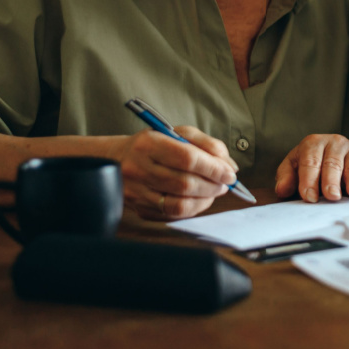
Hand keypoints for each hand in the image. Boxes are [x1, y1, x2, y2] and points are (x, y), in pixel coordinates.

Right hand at [109, 126, 238, 219]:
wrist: (118, 159)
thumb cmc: (155, 143)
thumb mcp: (178, 133)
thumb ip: (208, 144)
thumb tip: (229, 166)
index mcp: (148, 144)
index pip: (187, 158)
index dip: (213, 168)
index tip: (230, 173)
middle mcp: (138, 168)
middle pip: (185, 184)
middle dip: (212, 185)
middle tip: (226, 183)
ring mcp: (137, 192)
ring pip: (179, 204)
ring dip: (205, 199)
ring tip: (215, 190)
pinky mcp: (140, 208)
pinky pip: (172, 215)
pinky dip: (193, 208)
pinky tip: (200, 199)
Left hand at [274, 134, 348, 202]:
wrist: (327, 151)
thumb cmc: (308, 163)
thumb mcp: (293, 166)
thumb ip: (286, 177)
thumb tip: (282, 190)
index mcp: (313, 143)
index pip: (310, 162)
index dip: (309, 180)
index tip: (309, 197)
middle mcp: (334, 143)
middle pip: (332, 164)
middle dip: (331, 181)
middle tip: (332, 196)